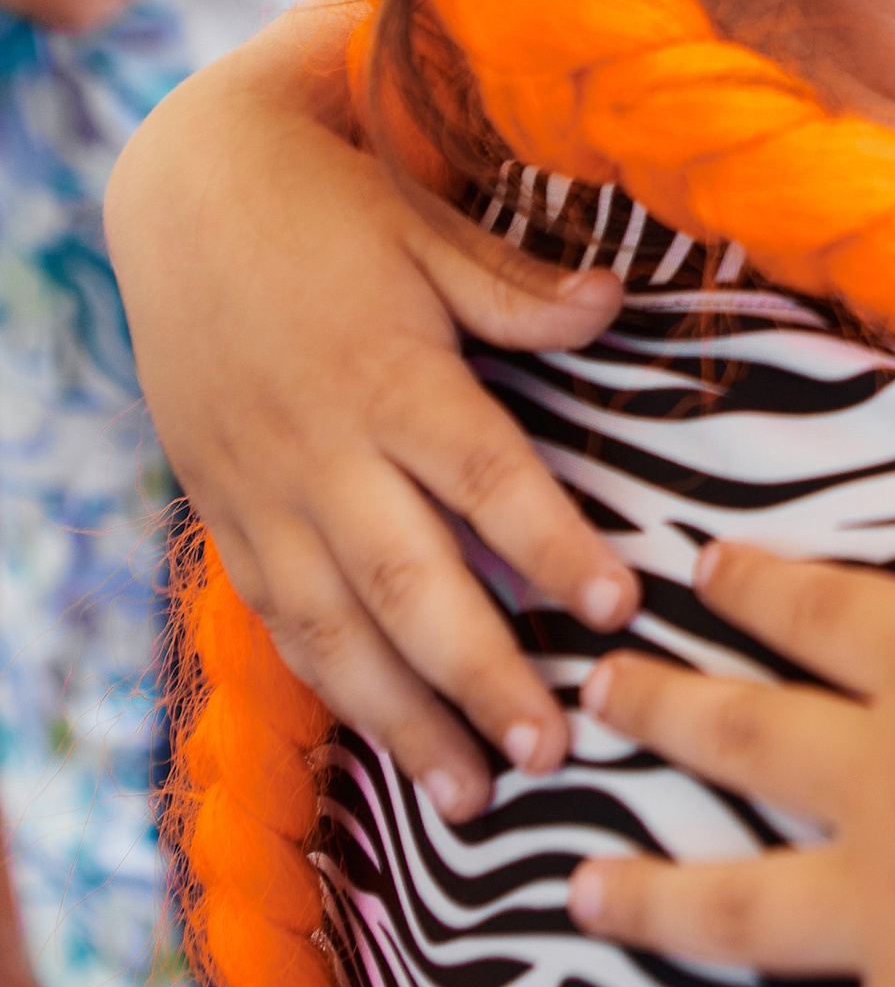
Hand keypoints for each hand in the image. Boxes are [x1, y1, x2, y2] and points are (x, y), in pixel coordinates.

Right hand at [107, 6, 637, 815]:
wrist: (186, 192)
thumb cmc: (331, 208)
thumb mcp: (429, 227)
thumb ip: (518, 289)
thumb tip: (616, 306)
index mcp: (390, 374)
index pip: (485, 477)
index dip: (552, 547)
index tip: (616, 609)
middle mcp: (323, 448)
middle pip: (408, 580)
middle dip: (480, 674)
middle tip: (551, 748)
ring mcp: (264, 490)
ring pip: (333, 626)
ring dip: (403, 718)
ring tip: (474, 794)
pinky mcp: (224, 511)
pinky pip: (279, 617)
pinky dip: (330, 686)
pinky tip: (383, 740)